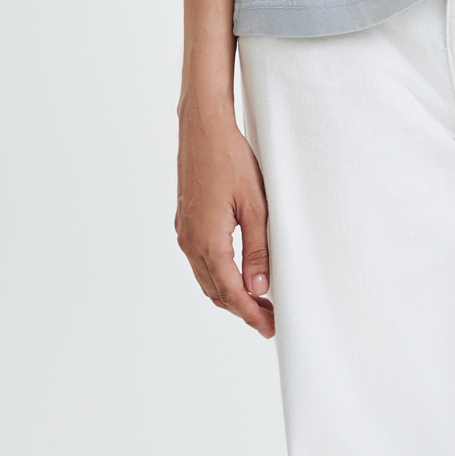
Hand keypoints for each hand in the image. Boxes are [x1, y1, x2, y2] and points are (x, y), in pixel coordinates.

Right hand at [175, 96, 273, 337]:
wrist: (203, 128)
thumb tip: (259, 287)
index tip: (269, 327)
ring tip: (258, 302)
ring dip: (230, 295)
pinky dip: (219, 276)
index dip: (251, 314)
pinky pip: (200, 262)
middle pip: (216, 291)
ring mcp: (185, 232)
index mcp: (208, 240)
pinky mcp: (186, 222)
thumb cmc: (231, 160)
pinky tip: (238, 275)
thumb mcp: (256, 206)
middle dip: (242, 309)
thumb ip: (258, 249)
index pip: (231, 292)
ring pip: (206, 279)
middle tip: (269, 320)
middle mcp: (190, 241)